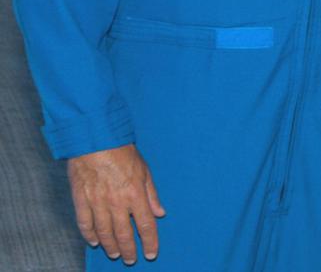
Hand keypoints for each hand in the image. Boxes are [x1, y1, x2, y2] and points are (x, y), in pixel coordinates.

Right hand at [67, 144, 164, 263]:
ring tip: (114, 254)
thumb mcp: (144, 170)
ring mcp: (97, 202)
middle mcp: (116, 202)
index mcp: (135, 194)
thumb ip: (152, 194)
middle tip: (130, 260)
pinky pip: (85, 223)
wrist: (95, 140)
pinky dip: (89, 234)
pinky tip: (94, 241)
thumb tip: (160, 213)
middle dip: (128, 250)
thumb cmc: (122, 152)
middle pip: (124, 234)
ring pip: (104, 232)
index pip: (145, 225)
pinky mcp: (81, 199)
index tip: (151, 253)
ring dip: (110, 246)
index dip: (150, 242)